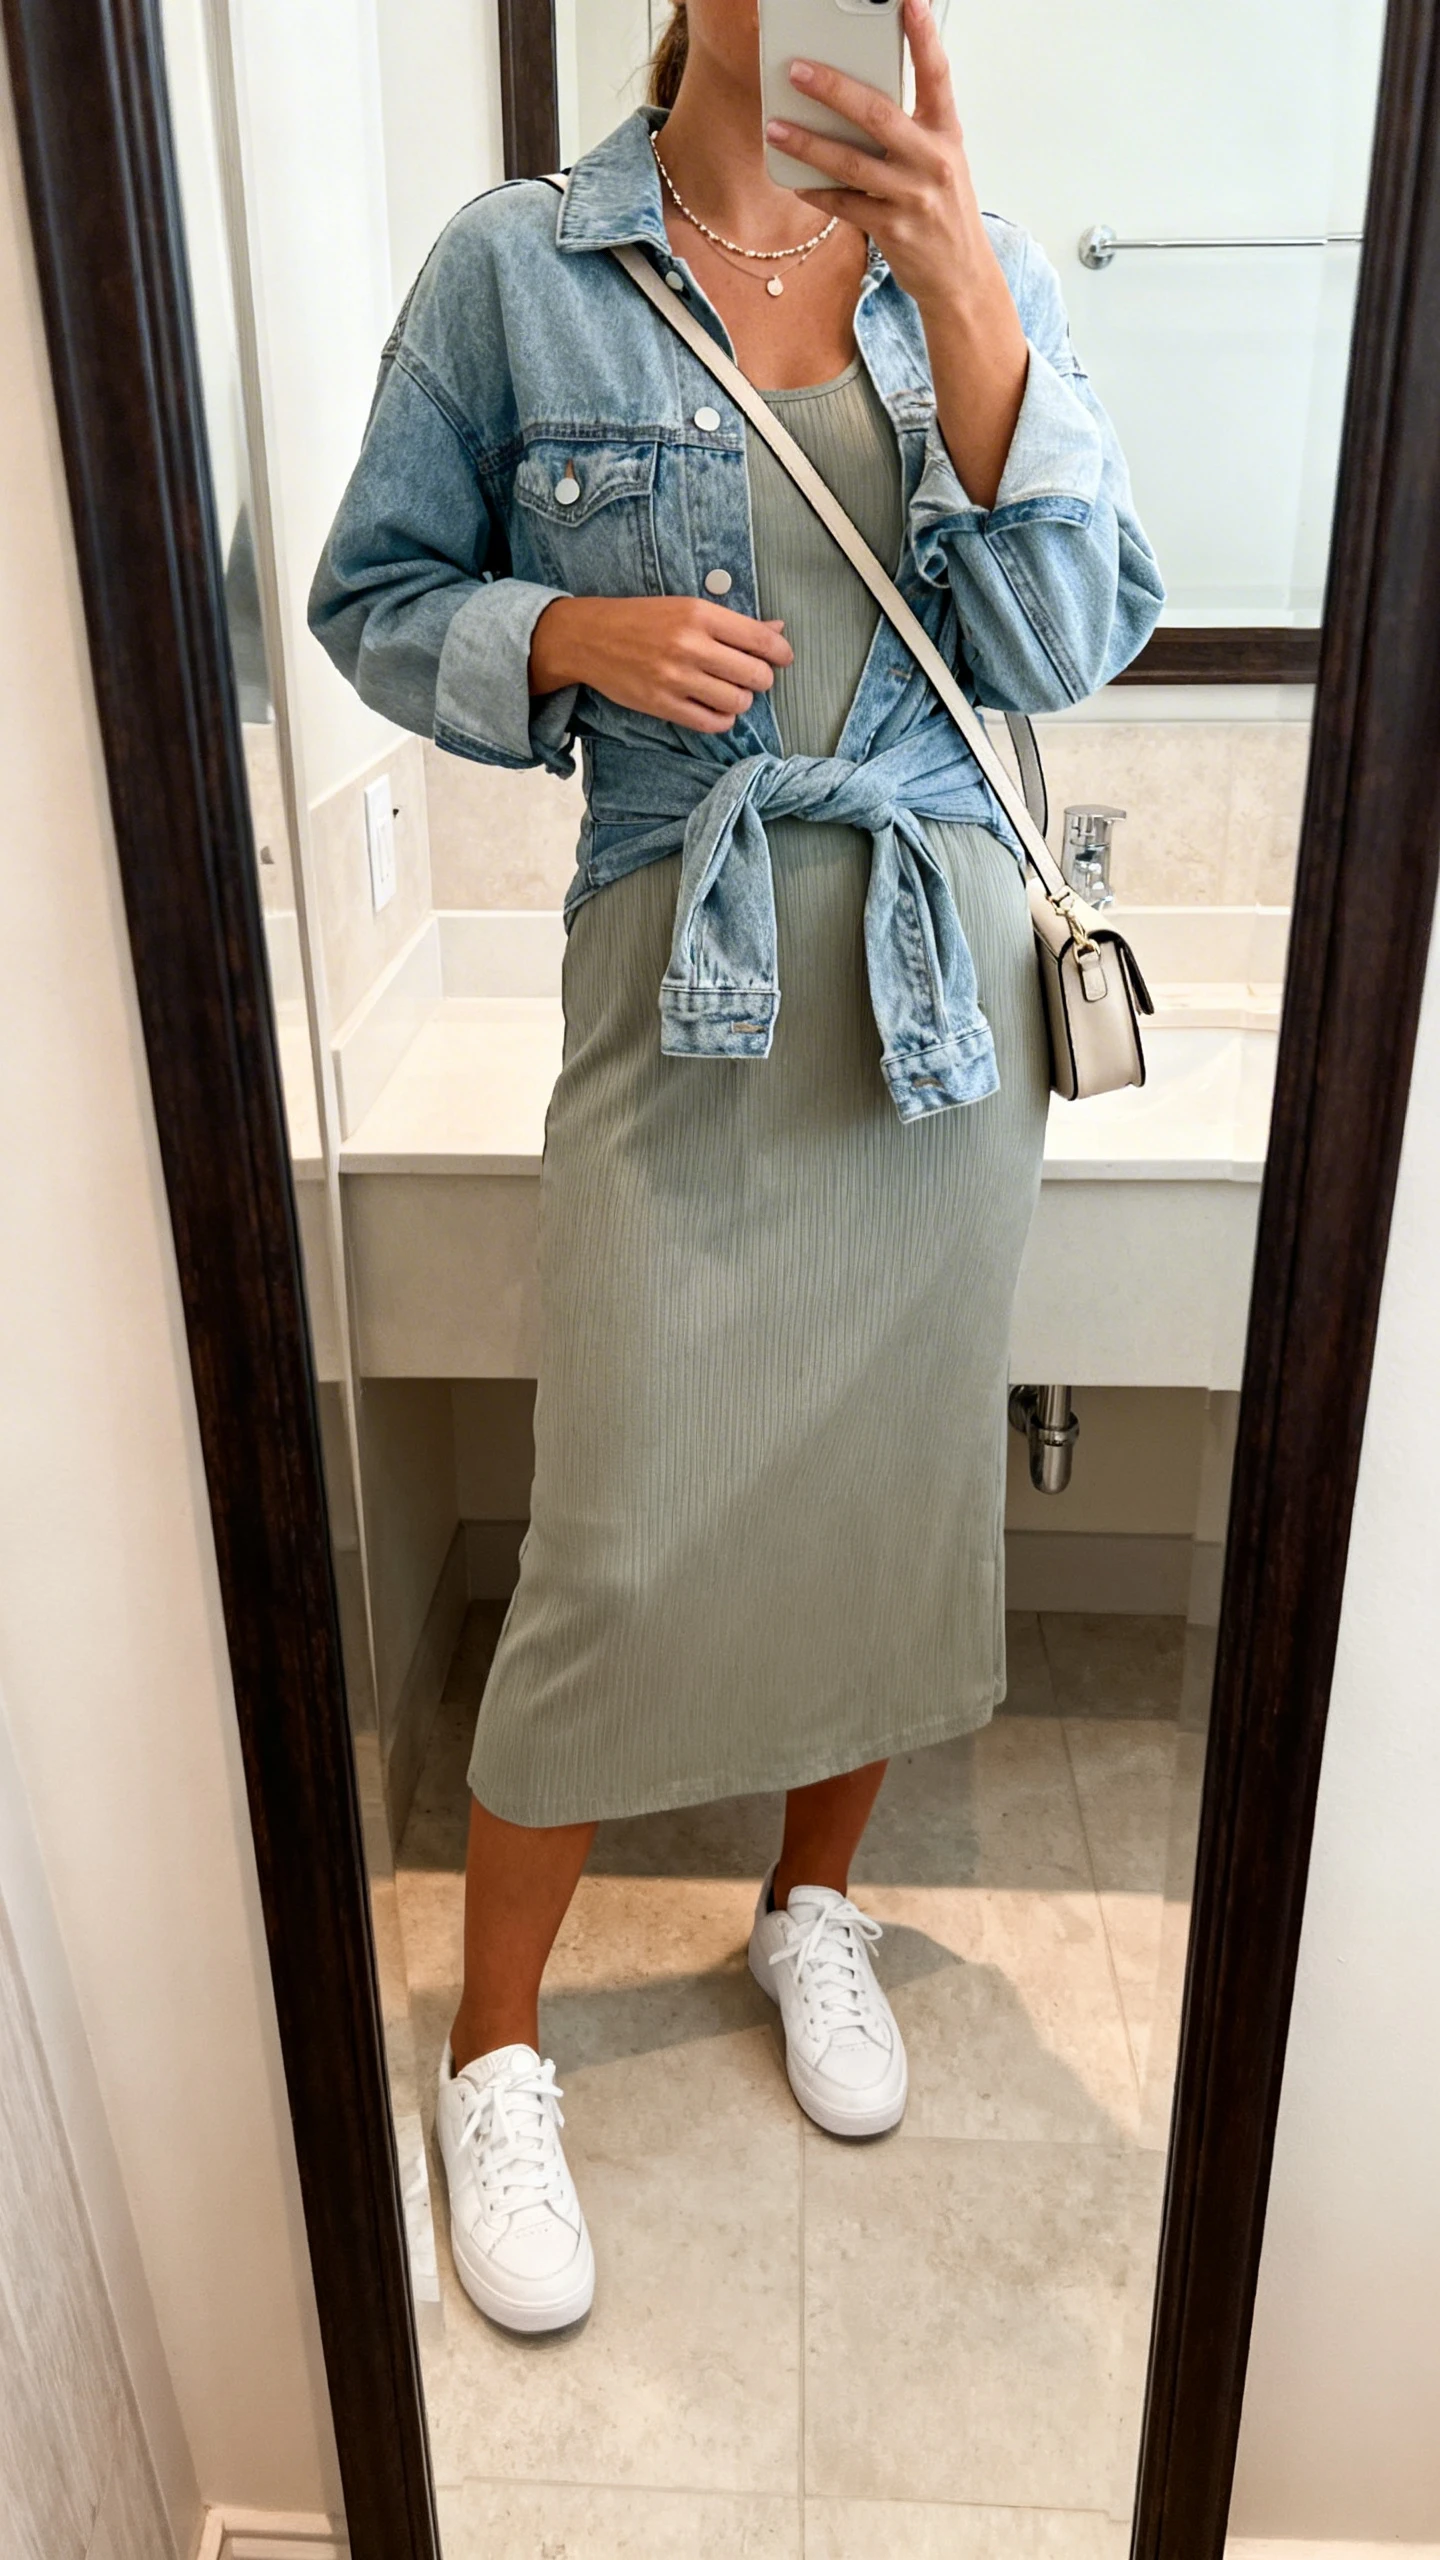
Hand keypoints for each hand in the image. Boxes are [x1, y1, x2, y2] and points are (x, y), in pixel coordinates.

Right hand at [530, 595, 792, 733]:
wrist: (591, 638)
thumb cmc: (643, 620)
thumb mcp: (687, 608)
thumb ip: (733, 623)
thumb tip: (777, 631)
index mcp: (700, 615)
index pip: (760, 640)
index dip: (781, 653)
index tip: (783, 658)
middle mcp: (690, 646)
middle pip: (755, 675)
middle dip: (761, 679)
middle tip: (752, 676)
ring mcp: (676, 678)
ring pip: (737, 701)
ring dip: (742, 700)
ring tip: (730, 692)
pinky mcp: (663, 705)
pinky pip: (712, 723)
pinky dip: (723, 719)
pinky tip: (716, 708)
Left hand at [766, 0, 1028, 508]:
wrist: (961, 278)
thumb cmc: (943, 212)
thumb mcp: (940, 162)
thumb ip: (908, 130)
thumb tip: (854, 102)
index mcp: (947, 134)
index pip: (937, 74)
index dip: (922, 36)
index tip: (906, 1)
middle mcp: (933, 160)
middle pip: (878, 115)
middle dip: (833, 89)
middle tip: (797, 70)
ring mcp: (913, 196)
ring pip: (851, 162)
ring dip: (808, 143)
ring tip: (775, 128)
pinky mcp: (892, 229)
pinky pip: (844, 204)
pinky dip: (816, 191)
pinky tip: (793, 179)